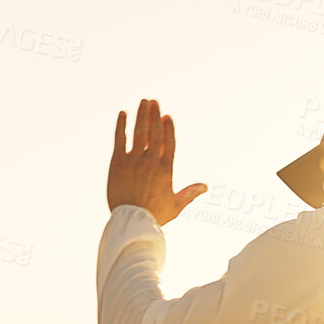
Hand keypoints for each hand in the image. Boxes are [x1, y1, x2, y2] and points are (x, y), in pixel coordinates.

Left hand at [108, 98, 207, 224]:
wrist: (131, 222)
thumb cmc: (155, 215)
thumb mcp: (176, 205)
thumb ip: (190, 193)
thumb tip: (205, 186)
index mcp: (166, 169)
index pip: (169, 143)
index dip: (168, 128)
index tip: (167, 116)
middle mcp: (151, 161)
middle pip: (154, 132)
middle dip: (154, 115)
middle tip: (153, 101)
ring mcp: (134, 161)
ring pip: (139, 132)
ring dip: (141, 115)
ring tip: (143, 102)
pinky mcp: (118, 163)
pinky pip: (119, 139)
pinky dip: (121, 126)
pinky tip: (123, 114)